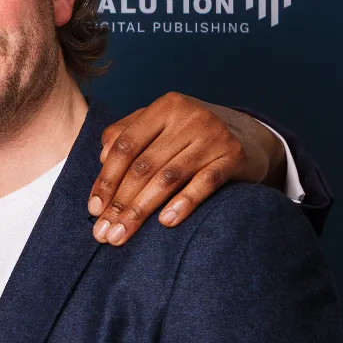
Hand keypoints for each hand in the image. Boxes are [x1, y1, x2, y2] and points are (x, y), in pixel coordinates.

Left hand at [88, 93, 286, 245]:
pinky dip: (184, 203)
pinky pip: (205, 183)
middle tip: (104, 232)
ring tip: (123, 234)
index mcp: (164, 107)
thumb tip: (102, 159)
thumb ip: (125, 135)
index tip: (93, 209)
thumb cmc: (189, 135)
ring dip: (142, 210)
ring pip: (168, 178)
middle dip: (120, 203)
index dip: (106, 180)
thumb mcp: (158, 126)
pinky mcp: (234, 155)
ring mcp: (214, 135)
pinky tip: (166, 222)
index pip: (125, 146)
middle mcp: (190, 117)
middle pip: (144, 166)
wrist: (249, 133)